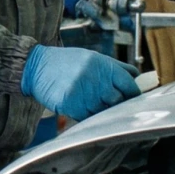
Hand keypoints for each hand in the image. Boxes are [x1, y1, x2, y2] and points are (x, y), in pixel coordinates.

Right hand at [21, 45, 140, 120]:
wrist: (36, 66)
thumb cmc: (65, 61)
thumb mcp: (92, 57)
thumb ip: (116, 67)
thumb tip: (138, 78)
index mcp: (103, 65)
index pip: (129, 85)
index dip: (133, 94)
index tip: (132, 98)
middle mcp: (95, 78)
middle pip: (118, 100)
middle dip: (116, 103)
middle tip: (109, 102)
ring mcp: (83, 92)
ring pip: (103, 111)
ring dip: (100, 110)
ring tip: (90, 102)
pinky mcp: (70, 104)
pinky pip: (87, 116)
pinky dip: (87, 115)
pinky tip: (80, 106)